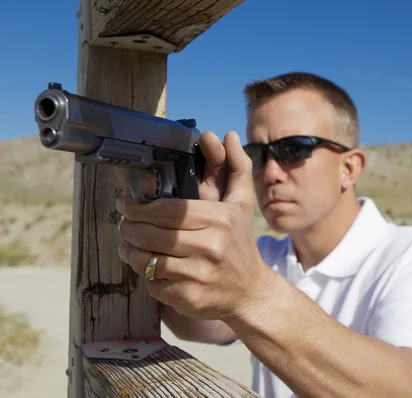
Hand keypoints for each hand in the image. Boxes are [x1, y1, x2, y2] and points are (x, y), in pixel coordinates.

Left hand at [115, 131, 269, 320]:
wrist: (250, 292)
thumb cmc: (240, 243)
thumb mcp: (242, 204)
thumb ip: (236, 167)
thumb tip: (229, 135)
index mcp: (219, 220)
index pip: (167, 210)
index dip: (138, 206)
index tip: (125, 203)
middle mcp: (210, 247)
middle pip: (151, 234)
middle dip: (128, 226)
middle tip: (124, 222)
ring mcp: (198, 275)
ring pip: (146, 260)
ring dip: (129, 251)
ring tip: (128, 244)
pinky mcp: (188, 298)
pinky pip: (152, 283)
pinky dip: (145, 274)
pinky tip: (148, 266)